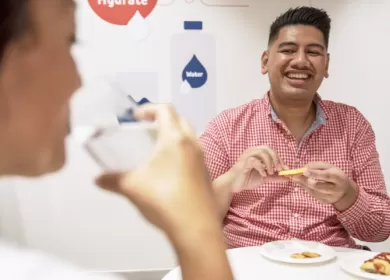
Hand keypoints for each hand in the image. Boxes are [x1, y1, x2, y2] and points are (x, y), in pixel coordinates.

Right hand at [95, 104, 217, 235]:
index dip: (149, 108)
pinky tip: (171, 170)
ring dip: (175, 136)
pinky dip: (183, 152)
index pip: (165, 110)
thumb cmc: (163, 198)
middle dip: (164, 119)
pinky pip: (195, 154)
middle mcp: (192, 144)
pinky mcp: (207, 174)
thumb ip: (112, 180)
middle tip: (148, 130)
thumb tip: (97, 179)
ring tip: (158, 150)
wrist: (194, 226)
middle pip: (180, 120)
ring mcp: (203, 159)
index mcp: (175, 138)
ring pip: (190, 137)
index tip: (136, 117)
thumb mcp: (132, 187)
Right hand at [228, 146, 288, 192]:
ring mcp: (247, 155)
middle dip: (276, 158)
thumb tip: (288, 177)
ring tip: (270, 173)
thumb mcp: (264, 178)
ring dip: (269, 163)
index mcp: (257, 153)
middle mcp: (252, 151)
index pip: (271, 151)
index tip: (286, 169)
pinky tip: (263, 174)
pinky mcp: (243, 161)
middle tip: (279, 169)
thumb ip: (275, 177)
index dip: (280, 159)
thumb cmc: (247, 179)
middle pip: (267, 148)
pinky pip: (255, 160)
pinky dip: (261, 167)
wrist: (233, 184)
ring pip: (262, 152)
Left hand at [292, 162, 357, 209]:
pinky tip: (302, 183)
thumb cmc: (334, 174)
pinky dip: (306, 188)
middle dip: (305, 181)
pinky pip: (313, 195)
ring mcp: (331, 197)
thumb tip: (303, 169)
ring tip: (295, 178)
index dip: (315, 174)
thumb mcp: (328, 167)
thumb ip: (316, 166)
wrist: (344, 190)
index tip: (304, 171)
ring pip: (314, 191)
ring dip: (303, 184)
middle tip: (294, 176)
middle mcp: (336, 189)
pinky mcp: (326, 201)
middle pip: (318, 186)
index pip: (327, 176)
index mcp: (339, 178)